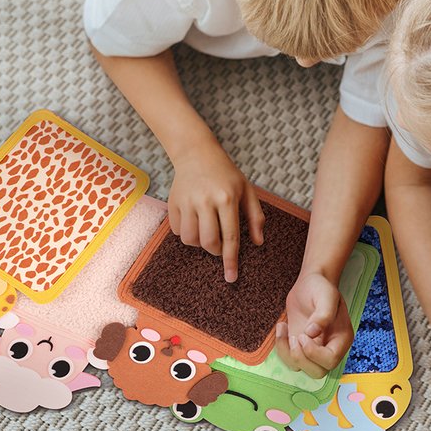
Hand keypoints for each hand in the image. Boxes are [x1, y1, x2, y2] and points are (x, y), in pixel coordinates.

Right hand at [167, 143, 264, 282]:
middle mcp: (205, 201)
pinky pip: (177, 232)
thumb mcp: (247, 190)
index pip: (230, 236)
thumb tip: (258, 242)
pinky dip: (186, 233)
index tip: (231, 277)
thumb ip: (255, 216)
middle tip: (219, 244)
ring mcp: (187, 202)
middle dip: (215, 251)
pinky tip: (193, 220)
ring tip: (206, 230)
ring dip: (199, 243)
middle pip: (208, 242)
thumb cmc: (226, 174)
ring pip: (190, 240)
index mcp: (227, 198)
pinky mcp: (173, 203)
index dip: (231, 260)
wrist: (197, 154)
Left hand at [275, 272, 352, 377]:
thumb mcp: (326, 296)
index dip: (314, 353)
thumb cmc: (321, 288)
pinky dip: (280, 348)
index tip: (303, 335)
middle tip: (295, 337)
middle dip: (301, 358)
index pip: (331, 359)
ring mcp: (314, 350)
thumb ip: (323, 314)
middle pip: (318, 372)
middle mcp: (330, 348)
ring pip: (301, 368)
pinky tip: (281, 327)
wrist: (310, 284)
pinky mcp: (300, 347)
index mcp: (342, 339)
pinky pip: (290, 359)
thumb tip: (312, 333)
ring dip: (287, 353)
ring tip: (284, 328)